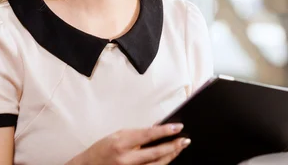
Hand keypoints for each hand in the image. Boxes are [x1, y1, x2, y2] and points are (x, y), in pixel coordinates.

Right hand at [68, 123, 190, 164]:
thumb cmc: (102, 149)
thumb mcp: (118, 135)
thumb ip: (138, 133)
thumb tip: (157, 127)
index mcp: (122, 143)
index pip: (149, 135)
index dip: (166, 131)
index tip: (178, 127)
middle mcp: (126, 158)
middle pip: (156, 153)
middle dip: (173, 146)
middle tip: (185, 140)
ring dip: (171, 156)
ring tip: (180, 148)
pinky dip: (161, 164)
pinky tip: (168, 159)